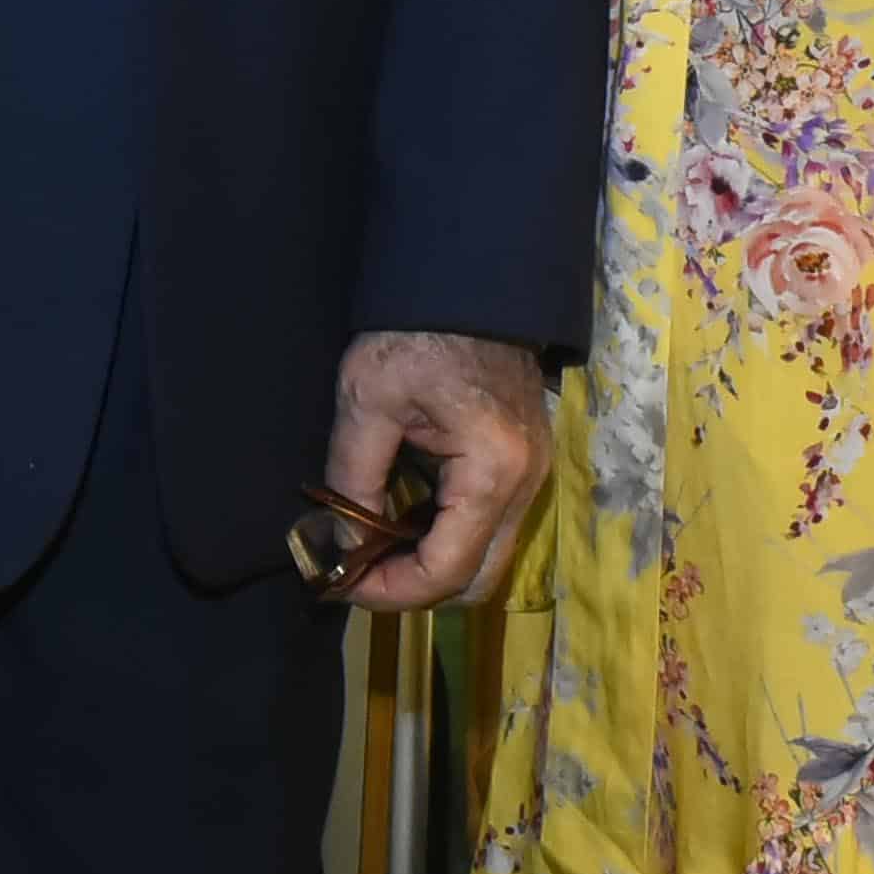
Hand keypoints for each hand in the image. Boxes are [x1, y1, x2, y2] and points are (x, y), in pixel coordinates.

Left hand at [321, 329, 542, 608]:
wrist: (468, 279)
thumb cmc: (415, 334)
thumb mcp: (367, 402)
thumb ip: (353, 481)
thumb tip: (342, 547)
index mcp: (492, 472)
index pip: (446, 571)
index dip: (390, 593)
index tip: (340, 582)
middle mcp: (526, 484)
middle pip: (477, 579)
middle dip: (415, 588)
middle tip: (359, 570)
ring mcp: (533, 473)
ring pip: (487, 556)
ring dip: (432, 563)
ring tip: (375, 544)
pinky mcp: (524, 461)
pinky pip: (490, 525)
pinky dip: (448, 536)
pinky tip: (405, 514)